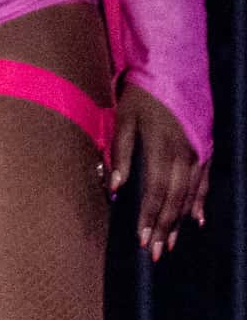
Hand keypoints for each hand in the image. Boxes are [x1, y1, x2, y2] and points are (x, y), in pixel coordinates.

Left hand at [111, 84, 205, 261]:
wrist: (173, 67)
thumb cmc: (140, 93)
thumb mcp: (122, 119)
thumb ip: (119, 154)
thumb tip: (113, 188)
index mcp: (161, 148)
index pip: (154, 192)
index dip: (149, 218)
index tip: (142, 240)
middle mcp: (184, 154)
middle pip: (174, 199)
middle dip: (164, 227)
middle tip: (157, 252)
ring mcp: (198, 151)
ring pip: (190, 193)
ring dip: (179, 220)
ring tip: (172, 242)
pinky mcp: (204, 147)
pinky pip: (204, 180)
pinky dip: (199, 200)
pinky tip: (197, 218)